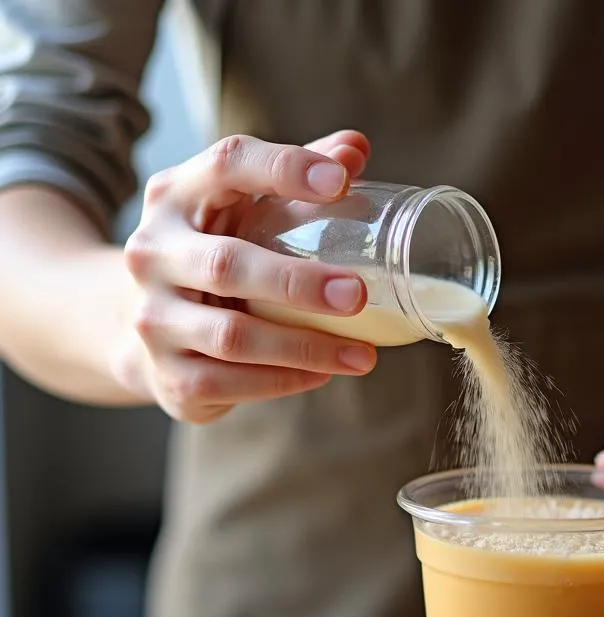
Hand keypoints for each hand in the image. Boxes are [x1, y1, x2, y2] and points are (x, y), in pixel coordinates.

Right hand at [116, 130, 377, 422]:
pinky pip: (229, 382)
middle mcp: (154, 252)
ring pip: (232, 337)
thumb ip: (294, 179)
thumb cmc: (213, 254)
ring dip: (305, 348)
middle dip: (297, 283)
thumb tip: (355, 147)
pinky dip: (283, 381)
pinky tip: (324, 375)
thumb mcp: (241, 210)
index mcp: (177, 196)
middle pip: (227, 265)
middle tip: (358, 295)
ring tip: (362, 355)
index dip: (283, 167)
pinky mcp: (167, 373)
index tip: (341, 181)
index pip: (227, 164)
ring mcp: (154, 317)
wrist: (140, 328)